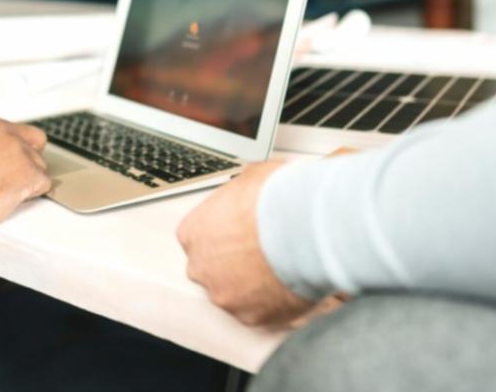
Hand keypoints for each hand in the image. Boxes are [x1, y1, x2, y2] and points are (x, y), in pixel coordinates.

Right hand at [0, 111, 51, 239]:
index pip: (10, 129)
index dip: (7, 150)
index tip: (1, 162)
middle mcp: (2, 130)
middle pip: (33, 140)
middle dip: (28, 156)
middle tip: (15, 174)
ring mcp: (18, 150)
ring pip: (39, 164)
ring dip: (27, 179)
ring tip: (5, 194)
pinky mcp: (30, 173)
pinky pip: (44, 183)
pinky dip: (33, 194)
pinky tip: (14, 200)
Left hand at [177, 161, 313, 326]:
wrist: (303, 228)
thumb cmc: (275, 200)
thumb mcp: (251, 178)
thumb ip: (241, 193)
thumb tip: (253, 188)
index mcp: (193, 232)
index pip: (199, 238)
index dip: (225, 235)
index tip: (243, 232)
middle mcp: (201, 267)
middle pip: (213, 269)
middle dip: (236, 263)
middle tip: (264, 251)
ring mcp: (224, 295)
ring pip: (236, 293)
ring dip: (255, 285)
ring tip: (283, 267)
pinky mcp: (250, 317)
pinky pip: (260, 311)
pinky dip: (275, 303)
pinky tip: (291, 285)